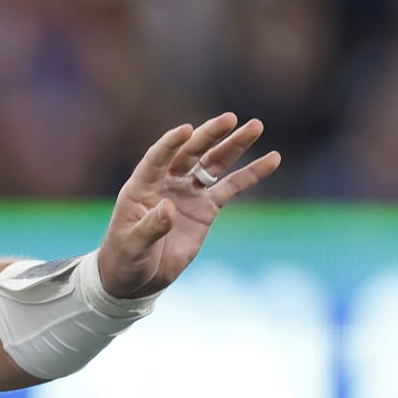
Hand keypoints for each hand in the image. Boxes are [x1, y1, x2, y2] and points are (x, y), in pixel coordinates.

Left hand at [95, 112, 281, 298]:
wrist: (137, 278)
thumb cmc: (125, 259)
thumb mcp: (132, 245)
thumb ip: (150, 227)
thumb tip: (168, 208)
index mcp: (140, 187)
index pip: (157, 158)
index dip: (170, 144)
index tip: (186, 129)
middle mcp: (165, 183)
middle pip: (190, 153)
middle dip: (210, 135)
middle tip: (231, 118)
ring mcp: (187, 193)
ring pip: (213, 164)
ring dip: (233, 146)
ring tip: (256, 126)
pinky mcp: (206, 208)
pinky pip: (231, 187)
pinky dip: (251, 174)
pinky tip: (272, 159)